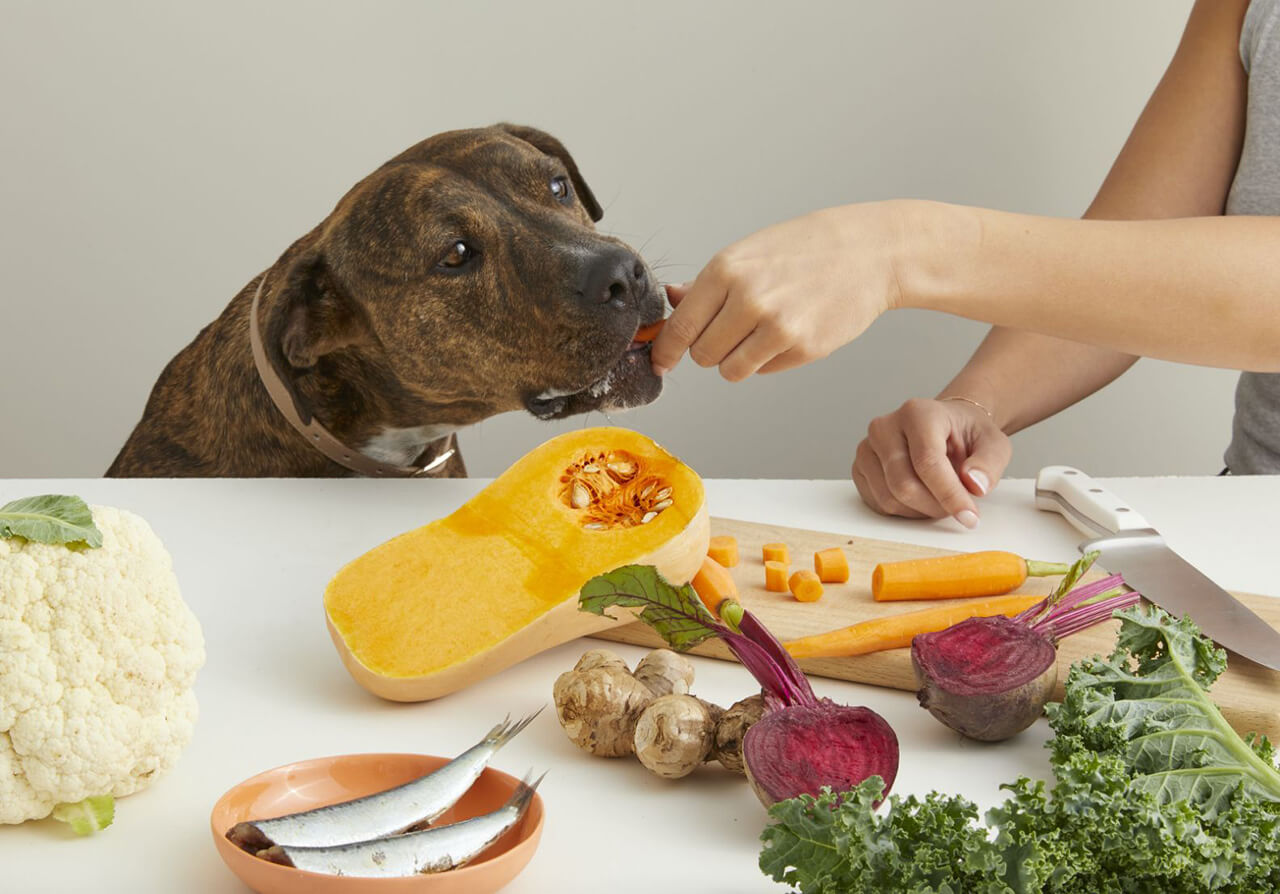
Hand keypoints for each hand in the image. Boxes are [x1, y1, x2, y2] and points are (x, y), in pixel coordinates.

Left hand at [649, 203, 905, 379]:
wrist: (867, 252)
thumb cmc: (805, 249)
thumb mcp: (747, 254)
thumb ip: (705, 285)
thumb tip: (671, 302)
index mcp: (726, 270)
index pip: (680, 328)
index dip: (665, 351)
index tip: (660, 362)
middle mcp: (748, 299)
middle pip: (701, 355)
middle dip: (709, 349)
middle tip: (732, 330)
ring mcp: (777, 326)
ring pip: (729, 371)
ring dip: (736, 360)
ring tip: (758, 333)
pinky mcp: (803, 348)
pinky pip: (762, 371)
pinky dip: (766, 360)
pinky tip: (786, 333)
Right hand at [852, 397, 1011, 527]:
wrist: (945, 428)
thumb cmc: (966, 435)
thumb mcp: (993, 443)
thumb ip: (989, 463)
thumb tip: (974, 485)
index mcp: (918, 413)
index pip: (927, 461)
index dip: (949, 494)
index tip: (970, 517)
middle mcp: (885, 426)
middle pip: (903, 484)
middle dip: (935, 506)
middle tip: (959, 508)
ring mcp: (867, 447)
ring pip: (889, 498)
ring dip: (920, 511)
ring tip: (941, 498)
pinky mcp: (859, 468)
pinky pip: (878, 503)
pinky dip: (904, 511)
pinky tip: (921, 498)